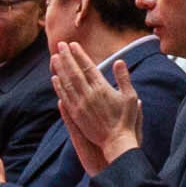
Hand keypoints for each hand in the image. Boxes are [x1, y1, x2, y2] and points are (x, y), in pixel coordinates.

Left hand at [52, 34, 142, 168]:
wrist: (116, 141)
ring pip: (66, 83)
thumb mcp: (131, 97)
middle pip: (74, 72)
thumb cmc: (126, 119)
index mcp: (102, 88)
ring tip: (54, 58)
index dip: (79, 54)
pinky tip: (55, 79)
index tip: (72, 44)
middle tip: (59, 44)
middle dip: (66, 57)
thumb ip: (124, 78)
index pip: (87, 67)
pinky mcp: (76, 115)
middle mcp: (88, 95)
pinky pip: (65, 97)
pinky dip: (59, 86)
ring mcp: (80, 105)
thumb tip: (119, 61)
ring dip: (59, 69)